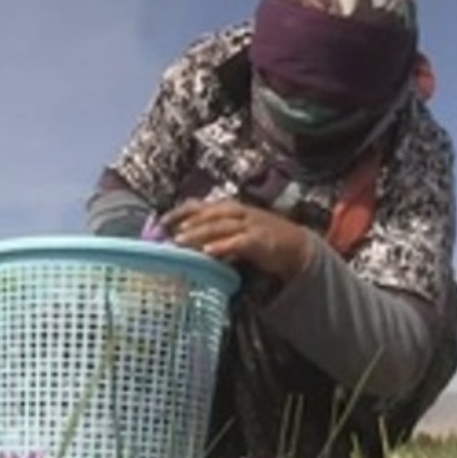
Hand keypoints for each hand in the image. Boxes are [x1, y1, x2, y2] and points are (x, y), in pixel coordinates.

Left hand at [162, 199, 314, 279]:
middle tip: (168, 234)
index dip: (180, 211)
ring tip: (181, 242)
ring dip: (199, 233)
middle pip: (208, 214)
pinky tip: (209, 252)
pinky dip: (223, 246)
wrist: (296, 246)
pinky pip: (238, 242)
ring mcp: (250, 224)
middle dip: (187, 222)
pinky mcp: (260, 240)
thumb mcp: (236, 231)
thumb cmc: (261, 238)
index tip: (160, 222)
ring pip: (219, 226)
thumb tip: (185, 242)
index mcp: (230, 208)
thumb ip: (214, 234)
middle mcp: (238, 212)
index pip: (200, 205)